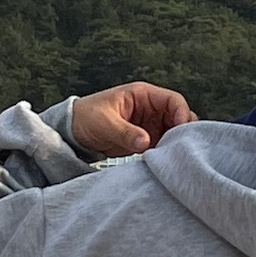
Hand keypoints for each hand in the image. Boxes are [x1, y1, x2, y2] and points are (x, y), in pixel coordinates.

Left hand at [70, 82, 196, 156]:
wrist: (72, 132)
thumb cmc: (86, 117)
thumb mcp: (105, 123)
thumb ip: (126, 132)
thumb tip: (146, 142)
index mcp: (143, 95)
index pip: (173, 101)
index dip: (182, 113)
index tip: (181, 129)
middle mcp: (151, 109)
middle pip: (179, 117)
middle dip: (182, 131)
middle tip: (180, 146)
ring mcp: (150, 125)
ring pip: (174, 133)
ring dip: (175, 143)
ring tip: (172, 156)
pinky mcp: (147, 141)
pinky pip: (163, 146)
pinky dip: (166, 153)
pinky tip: (164, 161)